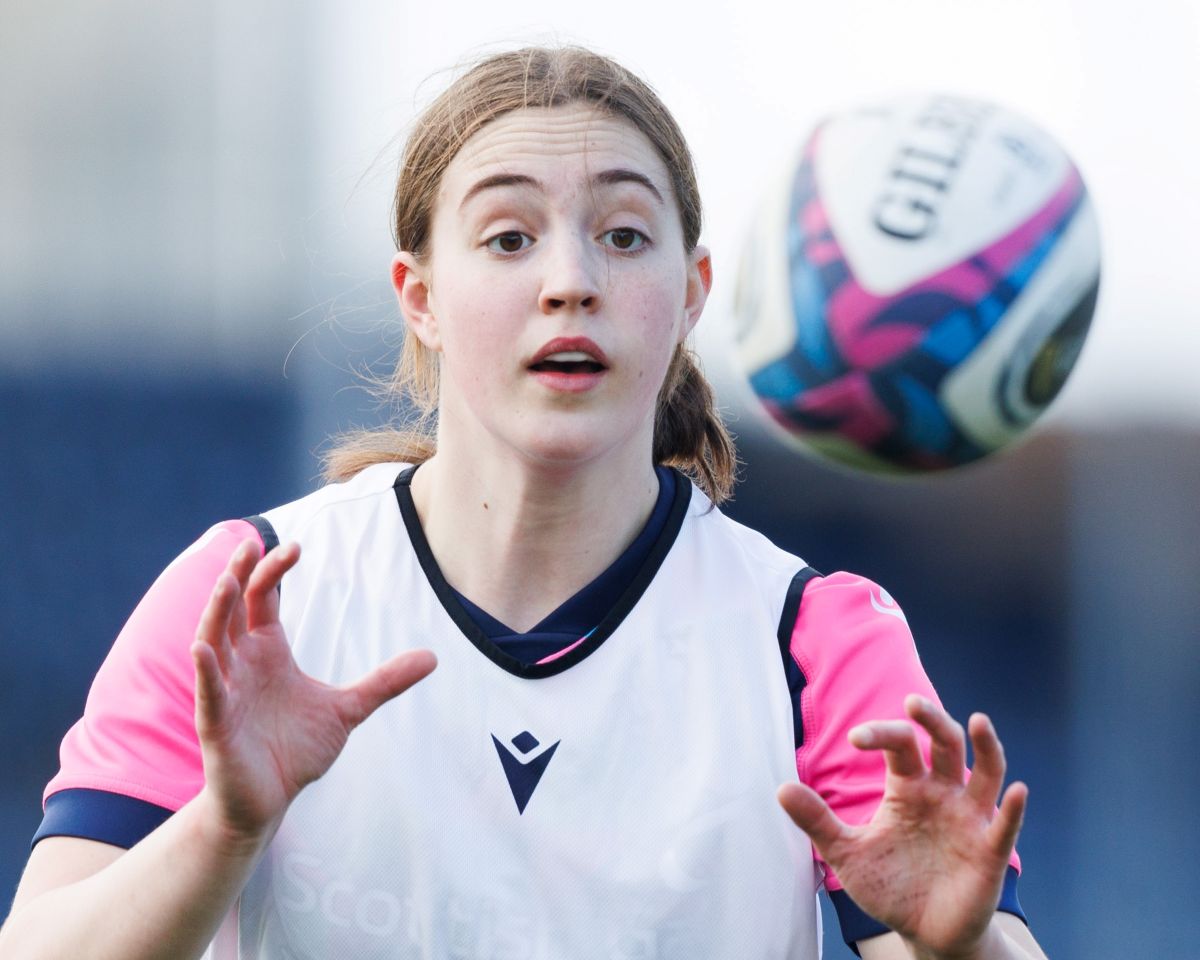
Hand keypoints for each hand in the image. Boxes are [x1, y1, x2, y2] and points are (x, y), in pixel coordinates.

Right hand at [191, 540, 436, 844]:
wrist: (268, 801)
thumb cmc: (295, 750)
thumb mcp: (348, 709)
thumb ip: (385, 681)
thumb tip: (432, 657)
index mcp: (268, 652)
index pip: (263, 599)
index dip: (272, 571)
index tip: (296, 546)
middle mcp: (242, 664)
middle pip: (233, 609)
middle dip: (239, 576)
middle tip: (248, 544)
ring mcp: (225, 692)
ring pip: (212, 641)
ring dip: (216, 612)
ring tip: (226, 582)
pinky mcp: (216, 725)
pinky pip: (209, 692)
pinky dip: (206, 670)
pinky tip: (204, 649)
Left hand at [777, 695, 1026, 959]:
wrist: (922, 933)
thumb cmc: (889, 885)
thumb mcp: (847, 853)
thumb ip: (818, 821)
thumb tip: (779, 789)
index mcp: (908, 787)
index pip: (900, 745)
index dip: (880, 734)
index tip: (855, 737)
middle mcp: (943, 793)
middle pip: (945, 744)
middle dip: (932, 721)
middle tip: (913, 704)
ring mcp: (969, 819)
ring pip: (985, 772)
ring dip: (986, 747)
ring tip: (978, 721)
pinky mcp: (989, 851)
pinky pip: (1005, 825)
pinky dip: (1012, 808)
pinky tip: (1015, 790)